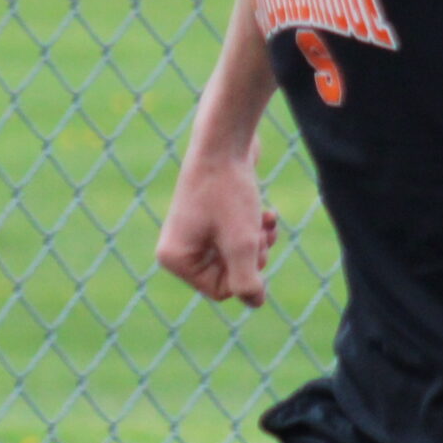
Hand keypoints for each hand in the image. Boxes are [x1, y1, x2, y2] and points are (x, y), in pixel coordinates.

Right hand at [155, 151, 278, 308]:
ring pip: (238, 255)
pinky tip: (266, 213)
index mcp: (175, 259)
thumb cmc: (228, 191)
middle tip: (258, 233)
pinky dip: (255, 228)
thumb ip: (247, 282)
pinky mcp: (212, 216)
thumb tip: (254, 302)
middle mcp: (180, 247)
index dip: (246, 274)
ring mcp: (195, 231)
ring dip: (258, 241)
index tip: (252, 248)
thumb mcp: (241, 243)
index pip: (221, 291)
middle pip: (230, 273)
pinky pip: (238, 236)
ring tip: (264, 221)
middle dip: (253, 256)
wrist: (226, 140)